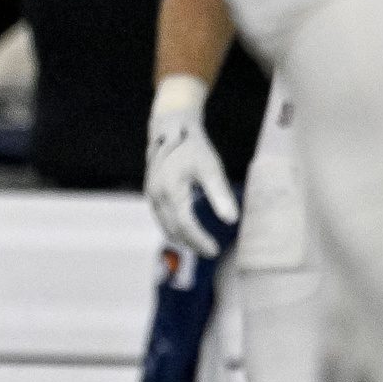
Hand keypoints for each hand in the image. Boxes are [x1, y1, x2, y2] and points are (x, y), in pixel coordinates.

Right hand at [146, 76, 237, 256]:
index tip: (214, 250)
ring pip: (166, 227)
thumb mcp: (211, 168)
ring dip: (183, 239)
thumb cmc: (195, 148)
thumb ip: (220, 194)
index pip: (185, 225)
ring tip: (202, 245)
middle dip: (192, 243)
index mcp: (170, 190)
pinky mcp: (151, 196)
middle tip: (211, 251)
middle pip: (173, 230)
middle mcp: (156, 195)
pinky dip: (176, 229)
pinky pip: (162, 219)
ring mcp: (150, 196)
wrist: (171, 130)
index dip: (199, 240)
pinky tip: (190, 232)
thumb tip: (232, 220)